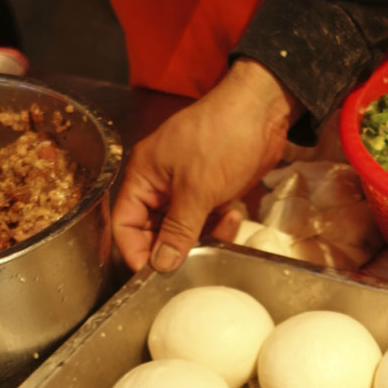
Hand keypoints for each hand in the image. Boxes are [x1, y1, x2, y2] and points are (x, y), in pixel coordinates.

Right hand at [111, 59, 300, 273]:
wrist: (262, 111)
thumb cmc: (222, 136)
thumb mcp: (197, 189)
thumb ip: (177, 231)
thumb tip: (161, 264)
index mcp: (143, 176)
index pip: (124, 224)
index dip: (135, 251)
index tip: (153, 275)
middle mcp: (159, 184)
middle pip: (153, 231)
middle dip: (175, 246)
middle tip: (195, 259)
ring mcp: (185, 188)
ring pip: (183, 230)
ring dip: (202, 235)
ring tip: (222, 223)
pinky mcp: (209, 192)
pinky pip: (205, 221)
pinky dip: (219, 224)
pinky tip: (233, 213)